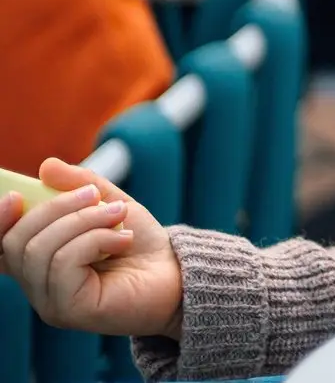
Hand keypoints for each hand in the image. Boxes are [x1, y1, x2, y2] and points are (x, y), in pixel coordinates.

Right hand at [0, 158, 181, 339]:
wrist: (176, 272)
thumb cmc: (141, 243)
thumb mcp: (111, 204)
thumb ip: (80, 185)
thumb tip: (47, 166)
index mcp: (39, 262)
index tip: (16, 195)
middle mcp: (36, 286)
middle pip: (16, 241)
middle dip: (56, 208)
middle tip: (96, 195)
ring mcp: (48, 302)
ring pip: (40, 249)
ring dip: (83, 221)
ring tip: (118, 215)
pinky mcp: (67, 310)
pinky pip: (63, 262)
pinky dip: (95, 239)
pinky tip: (122, 241)